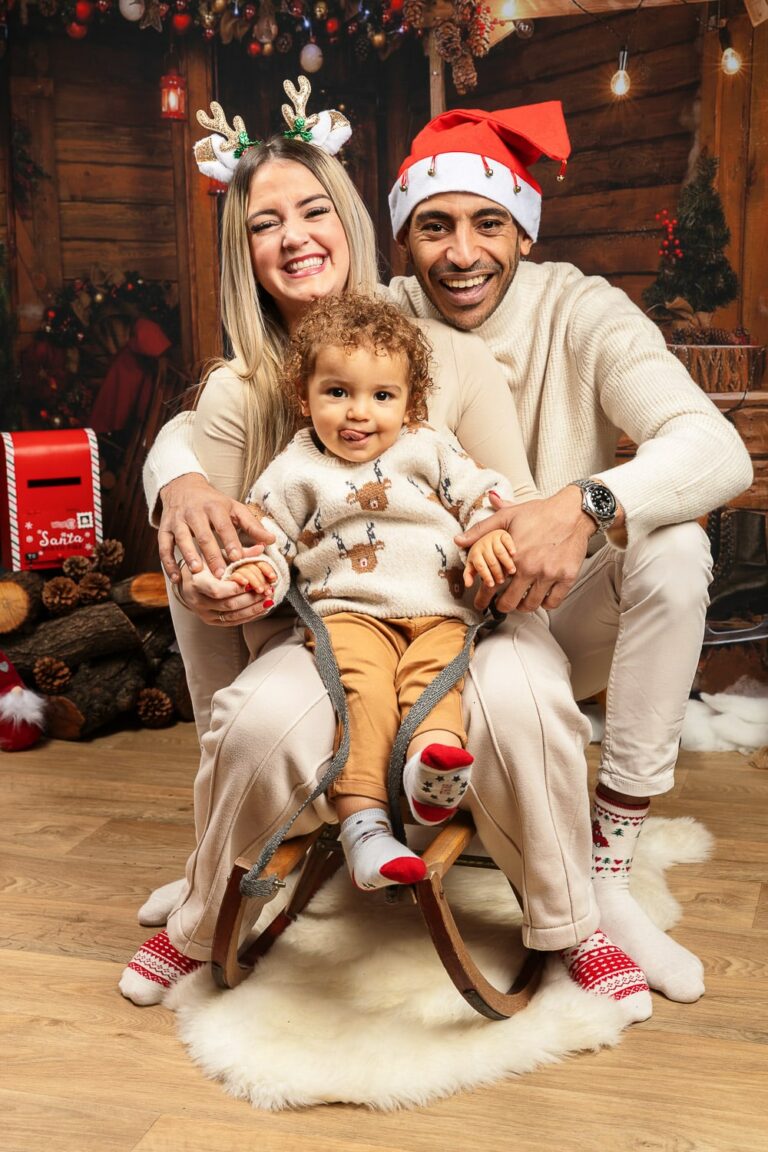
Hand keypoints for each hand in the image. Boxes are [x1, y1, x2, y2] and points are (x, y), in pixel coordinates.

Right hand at [157, 473, 275, 582]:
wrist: (183, 487)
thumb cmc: (214, 503)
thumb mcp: (234, 509)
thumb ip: (252, 526)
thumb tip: (272, 540)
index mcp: (215, 507)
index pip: (223, 525)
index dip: (230, 541)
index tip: (237, 557)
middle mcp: (195, 512)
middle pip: (203, 534)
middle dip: (211, 554)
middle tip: (220, 574)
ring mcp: (177, 520)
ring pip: (181, 538)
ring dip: (188, 555)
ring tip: (197, 572)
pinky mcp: (164, 528)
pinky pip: (163, 546)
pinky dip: (168, 563)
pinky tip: (176, 578)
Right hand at [182, 545, 274, 625]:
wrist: (189, 580)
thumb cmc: (205, 564)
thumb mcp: (218, 555)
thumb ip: (239, 553)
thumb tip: (260, 548)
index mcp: (197, 582)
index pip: (217, 590)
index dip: (236, 588)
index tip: (252, 582)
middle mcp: (198, 601)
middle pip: (228, 604)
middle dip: (251, 598)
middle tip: (267, 591)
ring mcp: (204, 613)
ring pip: (233, 616)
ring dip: (254, 609)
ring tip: (269, 600)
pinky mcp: (211, 621)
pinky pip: (233, 622)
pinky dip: (250, 616)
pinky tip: (262, 608)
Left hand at [455, 488, 594, 612]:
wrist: (573, 511)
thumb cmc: (539, 512)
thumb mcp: (507, 516)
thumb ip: (481, 530)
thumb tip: (458, 540)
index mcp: (513, 556)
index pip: (491, 585)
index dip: (483, 599)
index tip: (481, 604)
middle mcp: (531, 568)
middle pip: (510, 603)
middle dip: (502, 606)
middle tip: (501, 605)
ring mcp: (550, 574)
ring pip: (531, 605)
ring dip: (523, 606)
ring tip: (520, 601)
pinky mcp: (567, 577)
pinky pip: (553, 602)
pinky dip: (545, 603)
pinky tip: (540, 597)